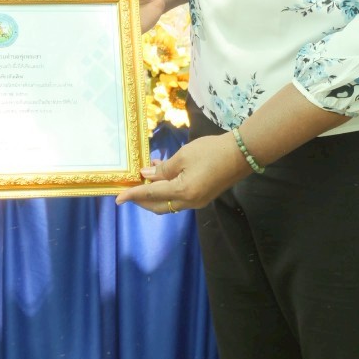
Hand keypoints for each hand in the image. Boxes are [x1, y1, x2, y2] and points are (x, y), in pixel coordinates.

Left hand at [114, 133, 245, 214]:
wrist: (241, 154)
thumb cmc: (210, 151)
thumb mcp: (183, 156)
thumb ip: (163, 169)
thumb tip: (147, 176)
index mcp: (183, 192)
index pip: (151, 195)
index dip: (132, 196)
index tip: (117, 199)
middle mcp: (189, 202)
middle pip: (158, 206)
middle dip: (142, 199)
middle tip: (130, 189)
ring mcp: (197, 202)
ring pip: (169, 203)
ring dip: (155, 193)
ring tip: (145, 176)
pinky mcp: (203, 196)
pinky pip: (179, 197)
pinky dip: (167, 189)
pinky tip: (162, 172)